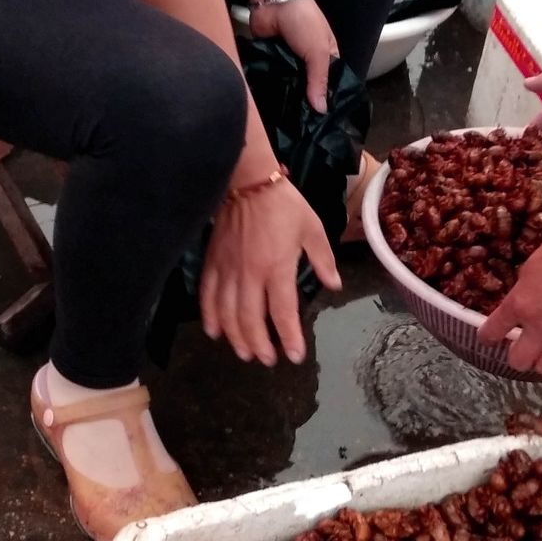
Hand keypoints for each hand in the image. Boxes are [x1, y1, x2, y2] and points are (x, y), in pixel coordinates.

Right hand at [201, 177, 340, 365]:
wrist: (249, 181)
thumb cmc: (284, 205)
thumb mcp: (312, 229)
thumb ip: (323, 260)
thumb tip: (334, 285)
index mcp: (278, 267)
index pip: (283, 312)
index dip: (288, 338)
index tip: (294, 356)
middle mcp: (251, 274)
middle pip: (251, 320)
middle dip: (259, 345)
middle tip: (267, 360)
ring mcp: (228, 270)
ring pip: (227, 313)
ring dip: (235, 337)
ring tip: (244, 353)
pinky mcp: (213, 262)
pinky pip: (208, 295)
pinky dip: (209, 316)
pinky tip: (215, 331)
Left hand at [248, 0, 337, 113]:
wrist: (274, 1)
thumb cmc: (304, 21)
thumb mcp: (318, 52)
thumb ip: (318, 81)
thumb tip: (321, 110)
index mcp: (326, 57)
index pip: (328, 85)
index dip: (324, 101)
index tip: (320, 123)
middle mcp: (307, 61)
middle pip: (306, 88)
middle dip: (302, 103)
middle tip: (299, 128)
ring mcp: (287, 62)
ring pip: (287, 86)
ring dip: (285, 97)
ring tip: (282, 120)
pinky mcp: (270, 61)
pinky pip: (271, 79)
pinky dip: (270, 87)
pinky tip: (268, 104)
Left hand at [481, 223, 541, 376]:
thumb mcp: (533, 263)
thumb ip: (527, 285)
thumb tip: (528, 290)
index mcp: (520, 305)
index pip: (493, 330)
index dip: (487, 336)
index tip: (487, 337)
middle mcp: (539, 327)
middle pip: (519, 361)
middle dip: (518, 357)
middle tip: (522, 346)